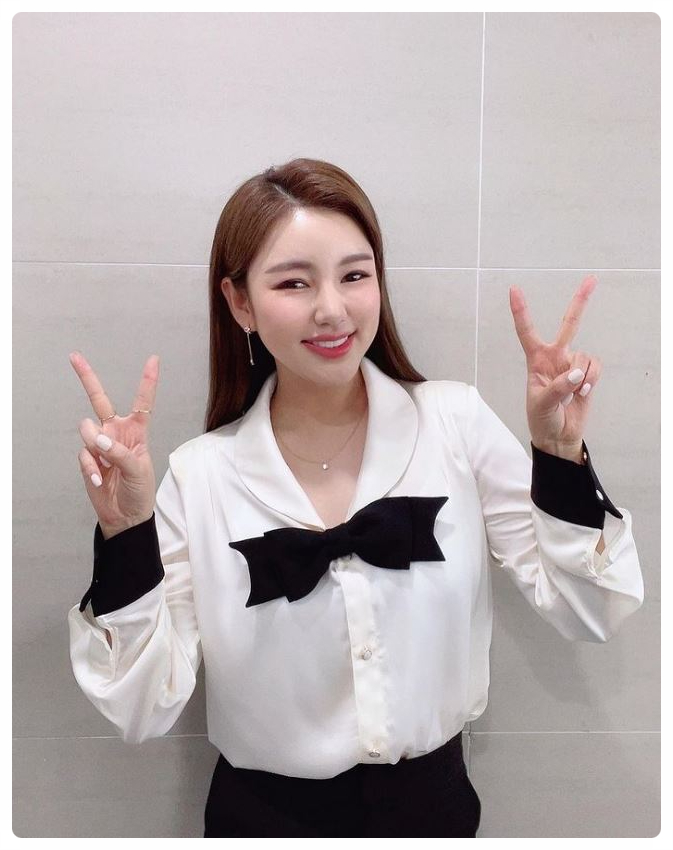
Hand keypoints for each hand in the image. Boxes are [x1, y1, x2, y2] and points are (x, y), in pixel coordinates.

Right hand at [70, 351, 159, 537]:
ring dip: (95, 447)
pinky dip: (91, 468)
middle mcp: (117, 433)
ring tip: (105, 464)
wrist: (124, 516)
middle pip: (100, 400)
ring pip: (88, 431)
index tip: (153, 359)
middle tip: (74, 357)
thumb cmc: (139, 492)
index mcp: (137, 432)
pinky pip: (84, 455)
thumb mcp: (138, 471)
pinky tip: (99, 480)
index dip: (147, 381)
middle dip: (87, 378)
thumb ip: (119, 453)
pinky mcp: (88, 459)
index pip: (143, 402)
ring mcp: (100, 445)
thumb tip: (98, 438)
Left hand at [508, 275, 600, 460]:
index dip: (521, 311)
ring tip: (572, 394)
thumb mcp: (541, 404)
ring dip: (582, 377)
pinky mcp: (587, 375)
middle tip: (592, 279)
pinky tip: (583, 393)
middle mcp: (555, 357)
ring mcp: (572, 364)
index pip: (526, 331)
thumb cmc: (542, 419)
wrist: (558, 436)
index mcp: (535, 360)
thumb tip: (575, 375)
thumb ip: (557, 388)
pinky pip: (595, 367)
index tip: (514, 289)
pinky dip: (591, 380)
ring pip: (584, 357)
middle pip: (569, 324)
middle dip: (580, 302)